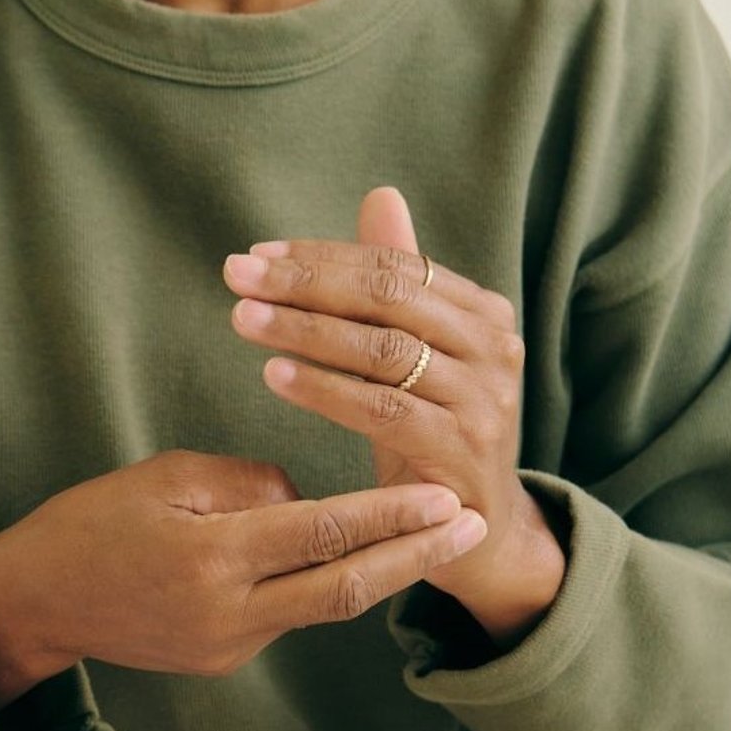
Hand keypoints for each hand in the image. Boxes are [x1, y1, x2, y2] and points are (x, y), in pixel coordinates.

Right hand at [0, 447, 487, 706]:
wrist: (34, 603)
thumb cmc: (92, 523)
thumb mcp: (165, 478)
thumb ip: (247, 486)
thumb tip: (306, 498)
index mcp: (211, 559)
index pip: (322, 533)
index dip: (391, 515)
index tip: (446, 495)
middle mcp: (228, 613)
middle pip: (346, 587)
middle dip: (417, 556)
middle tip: (474, 524)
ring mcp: (229, 646)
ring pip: (324, 603)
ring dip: (383, 569)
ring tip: (438, 534)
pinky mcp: (225, 659)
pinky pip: (289, 612)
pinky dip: (324, 579)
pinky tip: (357, 551)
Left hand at [219, 187, 565, 645]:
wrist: (476, 534)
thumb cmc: (435, 436)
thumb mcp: (416, 356)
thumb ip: (400, 281)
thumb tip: (380, 196)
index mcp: (484, 314)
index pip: (396, 266)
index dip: (322, 256)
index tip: (256, 254)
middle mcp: (493, 348)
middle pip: (389, 298)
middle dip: (306, 283)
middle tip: (237, 273)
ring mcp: (483, 401)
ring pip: (383, 350)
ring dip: (305, 330)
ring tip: (242, 320)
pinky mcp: (460, 452)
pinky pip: (382, 409)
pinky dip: (324, 389)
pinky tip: (274, 376)